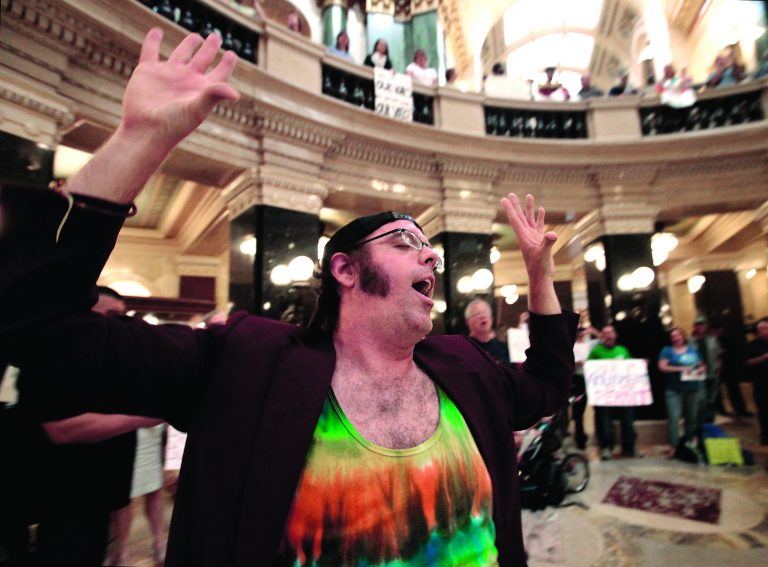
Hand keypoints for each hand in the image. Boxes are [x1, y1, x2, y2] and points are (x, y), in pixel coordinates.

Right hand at [121, 28, 239, 149]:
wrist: (146, 130)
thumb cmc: (174, 124)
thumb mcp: (198, 108)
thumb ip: (215, 95)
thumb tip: (236, 94)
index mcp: (201, 89)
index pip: (219, 73)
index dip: (227, 64)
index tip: (231, 54)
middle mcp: (186, 80)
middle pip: (202, 59)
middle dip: (210, 48)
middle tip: (216, 36)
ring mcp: (167, 75)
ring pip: (180, 54)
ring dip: (188, 44)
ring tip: (196, 36)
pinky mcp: (147, 72)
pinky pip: (150, 51)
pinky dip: (153, 40)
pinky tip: (157, 31)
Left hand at [500, 193, 556, 282]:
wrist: (541, 277)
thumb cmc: (540, 267)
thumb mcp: (544, 254)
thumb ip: (547, 243)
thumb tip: (552, 234)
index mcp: (523, 237)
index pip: (515, 220)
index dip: (509, 209)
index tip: (504, 199)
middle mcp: (526, 235)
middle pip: (520, 217)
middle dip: (516, 205)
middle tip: (511, 193)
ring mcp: (533, 238)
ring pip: (530, 219)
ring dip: (529, 208)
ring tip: (529, 195)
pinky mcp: (540, 241)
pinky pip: (539, 226)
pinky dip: (540, 217)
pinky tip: (541, 210)